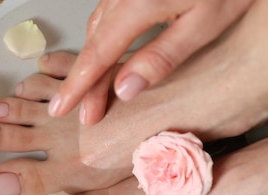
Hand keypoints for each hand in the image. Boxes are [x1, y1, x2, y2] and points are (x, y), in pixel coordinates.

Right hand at [48, 0, 253, 124]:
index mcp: (138, 4)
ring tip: (90, 91)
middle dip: (83, 81)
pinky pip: (107, 15)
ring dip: (91, 61)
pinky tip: (104, 54)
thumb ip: (162, 57)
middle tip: (79, 112)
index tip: (63, 108)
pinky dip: (101, 40)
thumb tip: (125, 89)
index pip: (98, 54)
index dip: (79, 86)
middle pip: (94, 43)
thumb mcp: (204, 24)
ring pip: (97, 28)